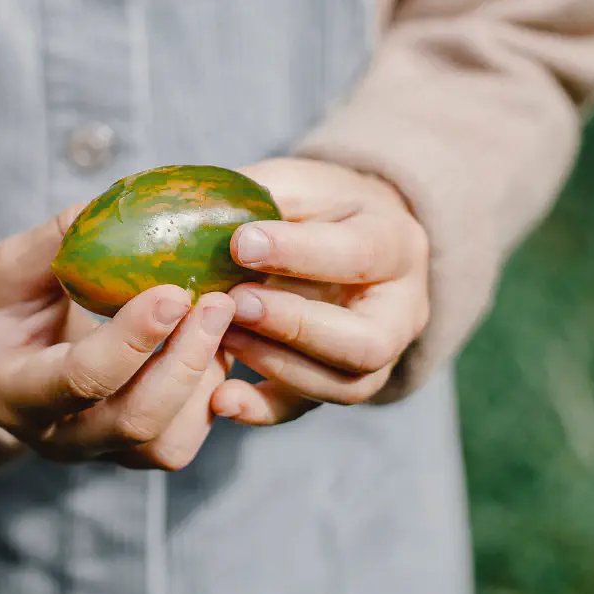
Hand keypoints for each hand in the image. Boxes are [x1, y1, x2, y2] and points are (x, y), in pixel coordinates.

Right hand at [0, 205, 234, 470]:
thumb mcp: (7, 267)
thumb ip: (56, 241)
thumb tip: (112, 207)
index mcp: (15, 392)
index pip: (80, 378)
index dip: (132, 340)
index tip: (172, 292)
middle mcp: (57, 437)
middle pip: (135, 421)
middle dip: (184, 361)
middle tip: (217, 302)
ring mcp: (96, 448)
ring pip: (166, 443)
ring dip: (204, 382)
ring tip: (221, 318)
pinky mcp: (129, 448)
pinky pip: (181, 440)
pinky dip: (208, 396)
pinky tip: (215, 343)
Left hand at [209, 157, 429, 424]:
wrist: (347, 237)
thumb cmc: (318, 207)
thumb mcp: (300, 184)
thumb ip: (261, 195)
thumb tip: (192, 214)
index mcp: (395, 243)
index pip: (360, 254)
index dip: (300, 254)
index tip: (241, 243)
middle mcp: (401, 309)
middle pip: (365, 341)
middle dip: (295, 325)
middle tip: (236, 303)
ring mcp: (377, 354)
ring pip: (343, 385)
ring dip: (276, 365)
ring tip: (222, 338)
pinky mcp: (339, 383)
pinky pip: (308, 408)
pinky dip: (262, 409)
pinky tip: (220, 398)